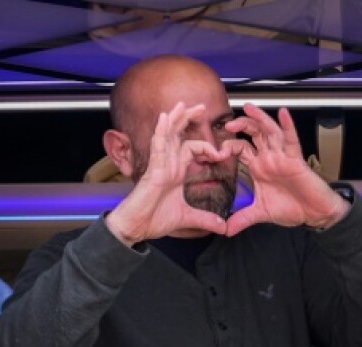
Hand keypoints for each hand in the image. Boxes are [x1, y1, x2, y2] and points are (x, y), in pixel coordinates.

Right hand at [105, 102, 233, 244]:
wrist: (137, 228)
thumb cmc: (155, 219)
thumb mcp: (188, 218)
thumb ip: (206, 220)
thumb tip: (224, 227)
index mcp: (175, 171)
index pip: (191, 149)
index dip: (207, 148)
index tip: (223, 153)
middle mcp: (167, 164)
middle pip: (177, 135)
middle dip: (187, 119)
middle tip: (201, 107)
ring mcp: (159, 165)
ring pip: (166, 135)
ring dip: (174, 119)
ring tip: (182, 104)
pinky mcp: (153, 170)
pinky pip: (156, 146)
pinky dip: (161, 132)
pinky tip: (165, 118)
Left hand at [222, 104, 348, 235]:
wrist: (314, 214)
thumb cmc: (292, 209)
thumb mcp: (261, 213)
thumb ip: (242, 219)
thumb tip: (225, 231)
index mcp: (259, 167)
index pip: (240, 148)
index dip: (228, 147)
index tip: (216, 153)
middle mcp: (270, 158)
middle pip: (254, 133)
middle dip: (241, 125)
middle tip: (228, 124)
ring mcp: (283, 157)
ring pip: (270, 132)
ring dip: (260, 119)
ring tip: (249, 108)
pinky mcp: (296, 160)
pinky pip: (292, 140)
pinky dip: (288, 126)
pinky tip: (283, 114)